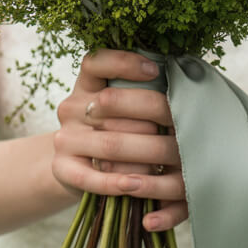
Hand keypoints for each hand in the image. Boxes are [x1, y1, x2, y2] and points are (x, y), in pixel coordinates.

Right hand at [51, 48, 187, 231]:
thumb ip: (140, 92)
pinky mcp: (62, 169)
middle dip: (154, 114)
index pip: (96, 62)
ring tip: (174, 157)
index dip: (125, 63)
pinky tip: (138, 185)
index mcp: (86, 85)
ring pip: (109, 143)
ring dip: (147, 152)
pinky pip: (92, 178)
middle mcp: (72, 108)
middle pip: (111, 103)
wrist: (74, 164)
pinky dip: (117, 182)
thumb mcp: (119, 105)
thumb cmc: (111, 129)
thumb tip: (180, 85)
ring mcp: (65, 139)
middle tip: (185, 125)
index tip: (156, 70)